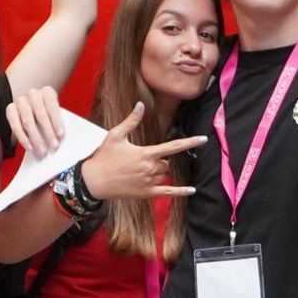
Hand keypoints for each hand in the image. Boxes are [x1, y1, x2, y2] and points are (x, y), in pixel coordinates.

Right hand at [7, 86, 66, 157]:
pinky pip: (15, 125)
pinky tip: (29, 147)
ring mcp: (20, 100)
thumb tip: (58, 139)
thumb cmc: (47, 113)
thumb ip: (55, 122)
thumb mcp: (54, 113)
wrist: (32, 107)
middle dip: (47, 132)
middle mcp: (33, 94)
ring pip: (27, 121)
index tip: (60, 135)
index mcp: (47, 92)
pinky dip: (23, 138)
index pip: (52, 106)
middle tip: (53, 146)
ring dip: (35, 138)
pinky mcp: (10, 109)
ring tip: (41, 150)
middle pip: (40, 114)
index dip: (56, 121)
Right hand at [79, 104, 204, 200]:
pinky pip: (167, 192)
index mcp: (145, 153)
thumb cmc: (104, 157)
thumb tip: (140, 105)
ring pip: (164, 174)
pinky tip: (191, 190)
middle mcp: (150, 168)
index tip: (203, 139)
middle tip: (142, 160)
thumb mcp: (116, 135)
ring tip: (139, 171)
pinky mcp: (146, 193)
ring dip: (159, 172)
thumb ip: (131, 120)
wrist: (94, 180)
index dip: (190, 142)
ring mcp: (149, 182)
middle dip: (160, 160)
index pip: (173, 146)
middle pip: (167, 163)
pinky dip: (180, 191)